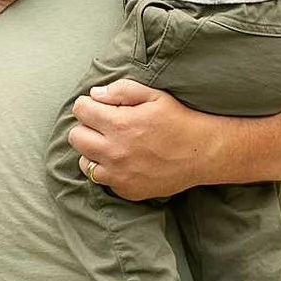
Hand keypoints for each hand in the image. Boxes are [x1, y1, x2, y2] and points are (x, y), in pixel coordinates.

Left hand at [66, 78, 205, 200]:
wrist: (204, 153)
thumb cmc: (179, 120)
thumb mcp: (154, 96)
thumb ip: (121, 91)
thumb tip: (95, 94)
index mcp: (119, 124)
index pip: (80, 111)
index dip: (88, 106)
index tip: (98, 107)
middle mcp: (114, 151)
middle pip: (76, 137)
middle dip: (86, 128)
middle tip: (104, 126)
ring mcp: (119, 174)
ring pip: (84, 162)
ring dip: (93, 152)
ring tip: (112, 146)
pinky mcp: (127, 190)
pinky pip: (102, 180)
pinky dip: (108, 171)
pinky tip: (124, 162)